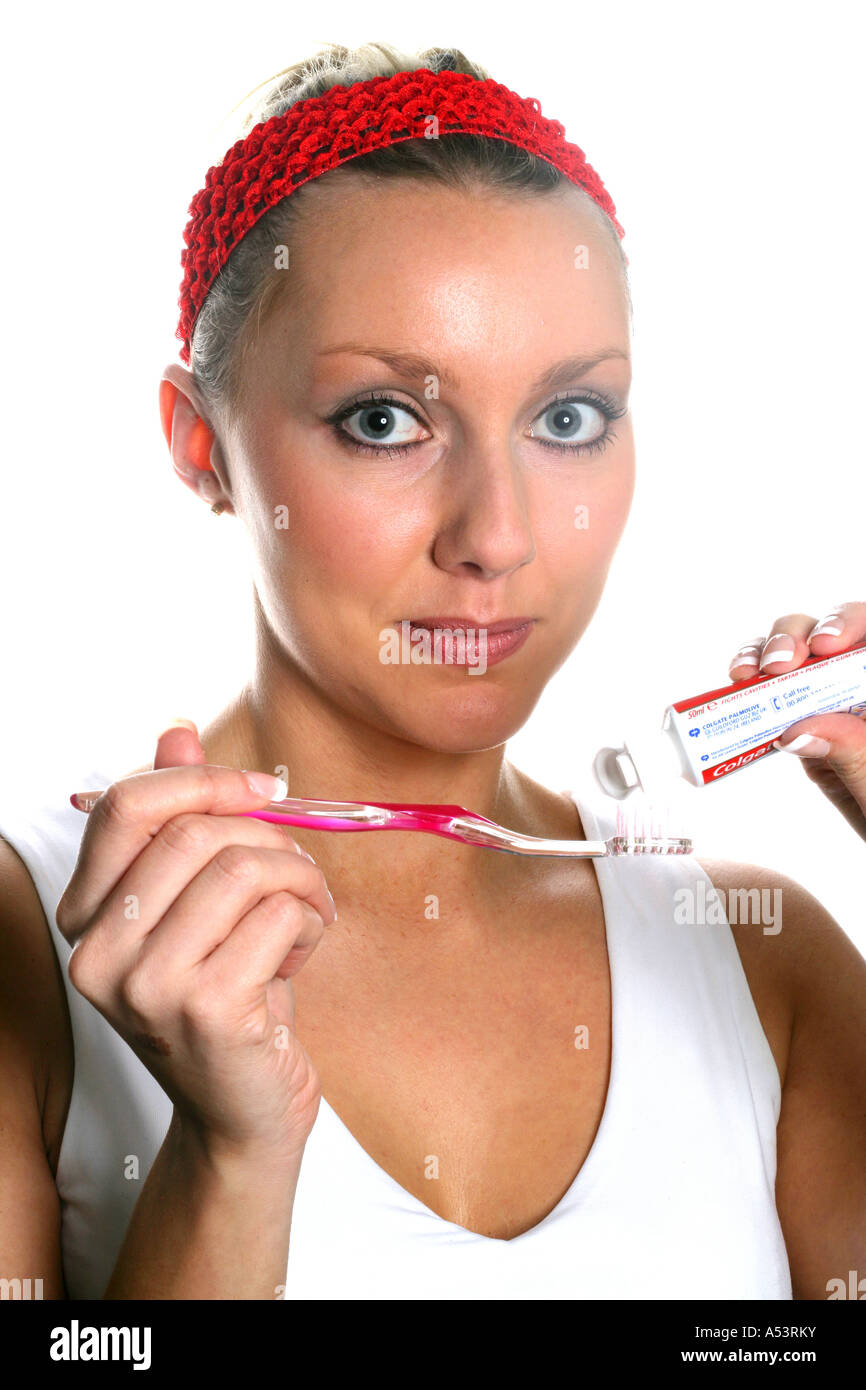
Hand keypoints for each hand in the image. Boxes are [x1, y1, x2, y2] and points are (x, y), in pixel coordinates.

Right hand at [57, 721, 337, 1163]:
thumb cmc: (231, 994)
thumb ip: (181, 818)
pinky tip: (304, 952)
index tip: (263, 790)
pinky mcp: (206, 1011)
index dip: (203, 781)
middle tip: (298, 872)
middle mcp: (98, 954)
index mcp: (87, 916)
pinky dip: (311, 919)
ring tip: (307, 912)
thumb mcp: (201, 902)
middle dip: (268, 837)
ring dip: (299, 880)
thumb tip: (176, 730)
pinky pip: (277, 916)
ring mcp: (146, 987)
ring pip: (241, 867)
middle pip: (193, 832)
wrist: (245, 1109)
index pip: (125, 807)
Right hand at [728, 601, 865, 841]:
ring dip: (767, 652)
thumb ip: (853, 753)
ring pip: (797, 652)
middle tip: (779, 665)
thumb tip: (797, 732)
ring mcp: (832, 702)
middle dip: (799, 636)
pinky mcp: (803, 722)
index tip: (825, 645)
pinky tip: (738, 685)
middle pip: (832, 633)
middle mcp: (859, 686)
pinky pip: (772, 690)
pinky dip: (751, 682)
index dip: (851, 623)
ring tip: (748, 673)